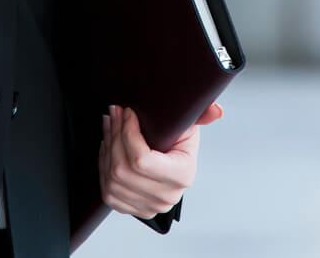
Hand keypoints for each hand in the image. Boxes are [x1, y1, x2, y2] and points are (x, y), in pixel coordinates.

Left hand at [98, 101, 224, 218]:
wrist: (171, 163)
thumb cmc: (179, 142)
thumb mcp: (190, 125)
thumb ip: (203, 115)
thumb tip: (216, 111)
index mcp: (182, 176)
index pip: (142, 160)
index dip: (128, 133)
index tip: (128, 112)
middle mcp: (166, 196)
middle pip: (123, 169)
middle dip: (115, 135)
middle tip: (115, 114)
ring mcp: (148, 206)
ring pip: (112, 179)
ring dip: (107, 148)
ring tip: (110, 125)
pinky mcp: (131, 208)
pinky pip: (108, 190)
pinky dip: (103, 166)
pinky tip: (108, 147)